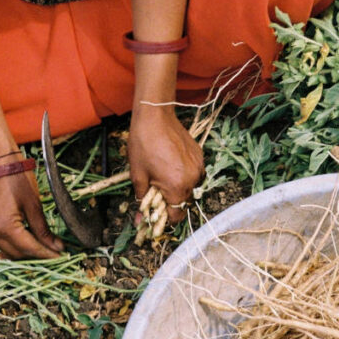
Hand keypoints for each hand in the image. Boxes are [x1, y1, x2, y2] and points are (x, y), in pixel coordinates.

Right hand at [0, 166, 63, 259]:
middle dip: (36, 255)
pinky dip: (11, 246)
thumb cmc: (18, 180)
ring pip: (6, 252)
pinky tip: (25, 241)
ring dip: (24, 252)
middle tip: (54, 253)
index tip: (61, 257)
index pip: (30, 248)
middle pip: (17, 254)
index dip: (47, 255)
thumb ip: (44, 230)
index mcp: (4, 227)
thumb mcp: (34, 205)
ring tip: (42, 248)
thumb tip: (58, 247)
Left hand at [127, 105, 202, 224]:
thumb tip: (139, 221)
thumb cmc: (143, 145)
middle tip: (156, 193)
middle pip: (183, 202)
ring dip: (178, 187)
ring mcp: (198, 167)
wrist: (156, 117)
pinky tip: (171, 164)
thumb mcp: (138, 175)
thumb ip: (142, 200)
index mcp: (177, 187)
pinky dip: (183, 174)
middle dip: (170, 202)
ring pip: (189, 188)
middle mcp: (192, 180)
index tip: (155, 217)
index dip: (164, 219)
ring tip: (163, 175)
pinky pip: (193, 174)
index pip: (176, 215)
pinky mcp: (200, 157)